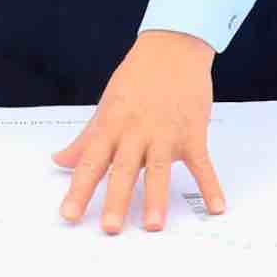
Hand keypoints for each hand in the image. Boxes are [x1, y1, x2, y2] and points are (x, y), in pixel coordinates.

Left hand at [54, 31, 220, 234]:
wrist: (173, 47)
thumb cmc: (136, 77)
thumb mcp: (106, 105)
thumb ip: (86, 139)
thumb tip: (59, 161)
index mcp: (111, 125)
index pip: (90, 162)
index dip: (78, 189)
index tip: (69, 215)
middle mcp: (136, 131)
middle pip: (124, 169)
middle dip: (116, 200)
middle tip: (109, 229)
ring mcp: (166, 132)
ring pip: (159, 168)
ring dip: (157, 198)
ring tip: (153, 226)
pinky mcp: (193, 132)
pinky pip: (202, 163)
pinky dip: (211, 185)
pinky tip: (217, 207)